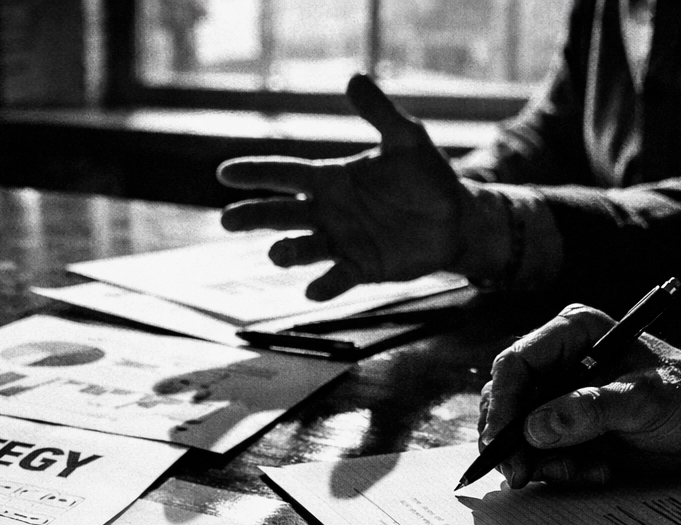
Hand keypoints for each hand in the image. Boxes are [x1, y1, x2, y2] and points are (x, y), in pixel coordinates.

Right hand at [217, 74, 492, 298]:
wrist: (455, 218)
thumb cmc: (427, 176)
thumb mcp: (406, 139)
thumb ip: (379, 113)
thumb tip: (354, 78)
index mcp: (329, 179)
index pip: (284, 174)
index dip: (255, 173)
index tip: (225, 173)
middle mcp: (327, 212)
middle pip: (280, 214)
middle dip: (253, 216)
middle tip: (227, 220)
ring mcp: (341, 242)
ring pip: (303, 247)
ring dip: (286, 252)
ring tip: (276, 253)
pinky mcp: (361, 267)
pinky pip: (336, 278)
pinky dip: (323, 285)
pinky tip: (312, 290)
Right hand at [480, 305, 680, 487]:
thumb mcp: (645, 400)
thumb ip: (591, 410)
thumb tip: (535, 428)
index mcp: (572, 335)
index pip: (515, 365)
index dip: (502, 404)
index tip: (503, 442)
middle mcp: (556, 364)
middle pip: (506, 401)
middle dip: (513, 442)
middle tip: (522, 474)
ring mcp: (558, 398)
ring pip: (517, 434)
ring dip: (540, 461)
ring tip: (582, 471)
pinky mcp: (564, 429)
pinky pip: (539, 455)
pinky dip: (559, 470)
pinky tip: (597, 470)